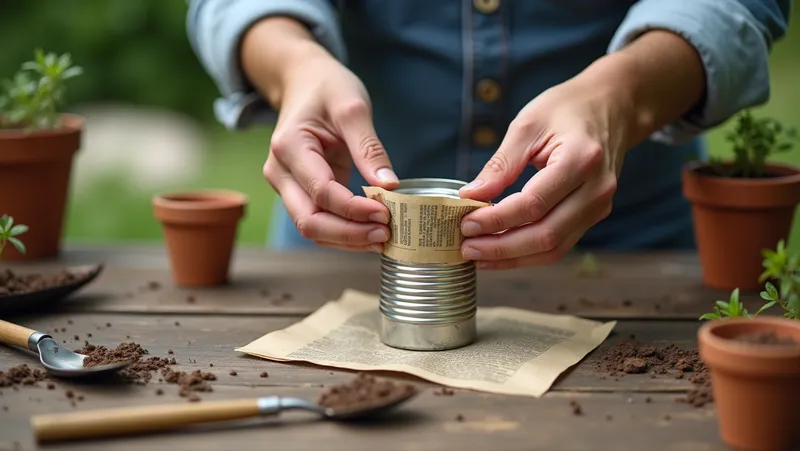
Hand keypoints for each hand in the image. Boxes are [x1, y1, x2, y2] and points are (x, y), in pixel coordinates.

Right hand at [262, 50, 398, 252]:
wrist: (304, 82)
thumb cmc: (327, 88)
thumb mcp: (352, 107)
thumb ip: (369, 147)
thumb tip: (390, 185)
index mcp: (289, 147)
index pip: (321, 192)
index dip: (353, 209)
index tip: (385, 213)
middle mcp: (280, 172)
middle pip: (309, 220)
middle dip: (349, 234)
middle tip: (385, 234)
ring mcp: (286, 186)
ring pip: (311, 228)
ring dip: (347, 239)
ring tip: (382, 238)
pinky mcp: (299, 193)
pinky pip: (319, 221)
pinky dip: (343, 233)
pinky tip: (370, 232)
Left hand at [457, 73, 633, 268]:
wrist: (612, 106)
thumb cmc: (568, 109)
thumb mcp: (527, 125)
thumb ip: (500, 165)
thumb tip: (470, 196)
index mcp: (581, 160)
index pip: (533, 204)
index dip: (496, 219)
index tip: (466, 223)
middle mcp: (596, 189)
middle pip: (545, 235)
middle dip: (501, 247)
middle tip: (466, 248)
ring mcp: (599, 206)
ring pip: (554, 248)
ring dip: (513, 257)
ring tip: (478, 256)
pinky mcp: (594, 215)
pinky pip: (560, 244)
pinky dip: (528, 253)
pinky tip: (501, 252)